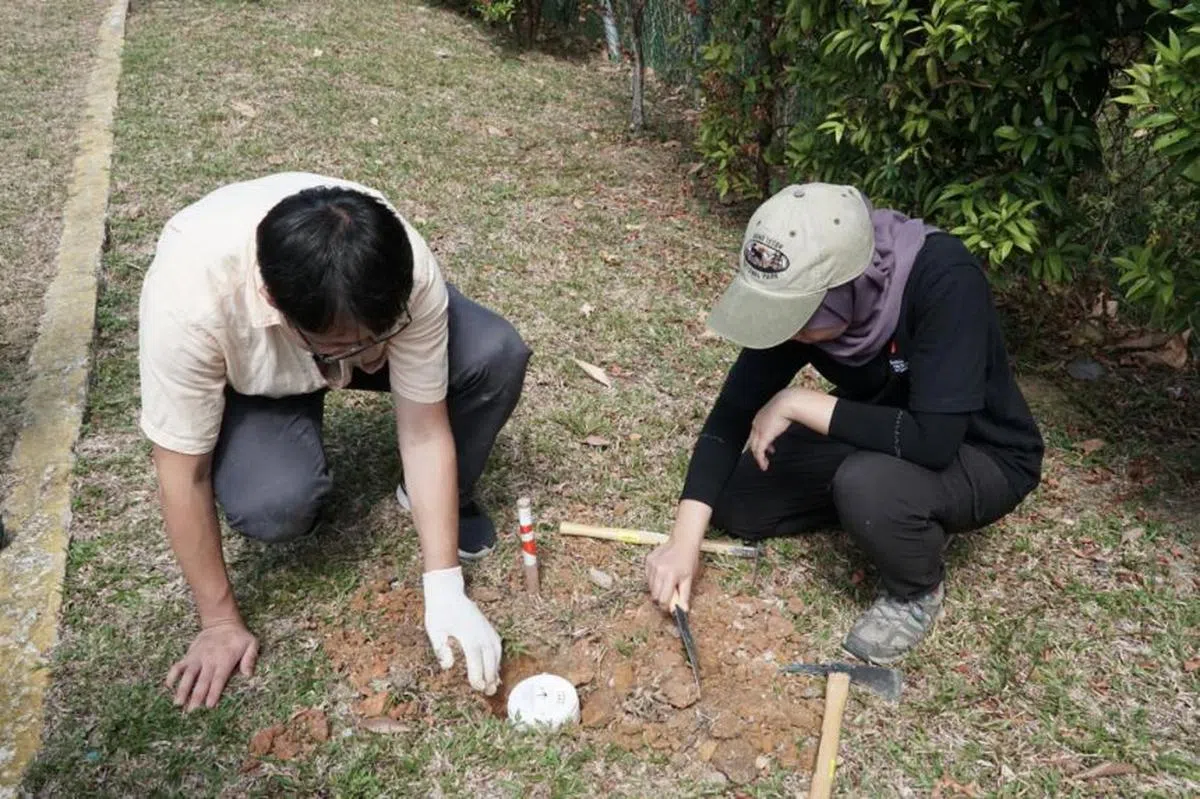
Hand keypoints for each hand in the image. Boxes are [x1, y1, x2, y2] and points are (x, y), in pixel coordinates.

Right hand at [166, 620, 257, 711]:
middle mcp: (209, 661)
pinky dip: (172, 675)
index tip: (209, 705)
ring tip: (177, 703)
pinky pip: (178, 666)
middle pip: (202, 681)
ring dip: (182, 689)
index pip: (218, 679)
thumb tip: (249, 674)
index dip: (214, 692)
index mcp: (225, 660)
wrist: (222, 622)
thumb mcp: (251, 643)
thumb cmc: (239, 637)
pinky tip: (168, 686)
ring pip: (188, 675)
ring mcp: (197, 658)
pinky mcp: (189, 655)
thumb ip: (250, 658)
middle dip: (196, 697)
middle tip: (191, 712)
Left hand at [422, 567, 501, 693]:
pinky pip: (497, 644)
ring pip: (496, 652)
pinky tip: (495, 667)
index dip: (478, 675)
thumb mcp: (434, 630)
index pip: (476, 659)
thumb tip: (448, 666)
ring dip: (496, 668)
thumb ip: (441, 648)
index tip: (478, 688)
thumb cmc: (439, 612)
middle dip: (490, 676)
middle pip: (490, 658)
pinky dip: (498, 657)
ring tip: (494, 684)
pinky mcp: (488, 627)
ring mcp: (486, 629)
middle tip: (488, 692)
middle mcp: (481, 633)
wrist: (448, 592)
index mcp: (468, 635)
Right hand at [646, 535, 700, 610]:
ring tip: (668, 580)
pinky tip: (663, 572)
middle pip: (655, 595)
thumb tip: (683, 611)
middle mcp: (658, 570)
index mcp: (670, 576)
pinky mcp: (647, 560)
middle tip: (671, 592)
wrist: (683, 541)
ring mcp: (651, 565)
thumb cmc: (688, 560)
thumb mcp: (689, 579)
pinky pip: (648, 577)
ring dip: (658, 588)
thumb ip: (684, 596)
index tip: (671, 605)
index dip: (667, 605)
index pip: (663, 600)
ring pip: (650, 587)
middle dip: (662, 598)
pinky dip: (654, 579)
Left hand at [748, 388, 798, 470]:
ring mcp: (759, 430)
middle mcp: (756, 424)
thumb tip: (791, 417)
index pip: (756, 431)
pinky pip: (759, 452)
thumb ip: (783, 416)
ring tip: (764, 464)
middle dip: (758, 449)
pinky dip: (760, 460)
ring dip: (759, 457)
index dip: (760, 440)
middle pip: (753, 440)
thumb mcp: (782, 410)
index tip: (768, 446)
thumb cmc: (788, 404)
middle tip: (763, 457)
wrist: (787, 402)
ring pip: (754, 448)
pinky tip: (764, 465)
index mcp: (760, 416)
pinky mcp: (763, 437)